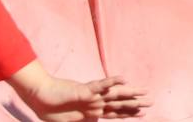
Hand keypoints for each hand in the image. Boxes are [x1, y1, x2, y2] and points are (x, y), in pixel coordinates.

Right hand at [8, 61, 147, 120]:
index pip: (115, 113)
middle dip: (135, 104)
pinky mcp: (84, 90)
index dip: (129, 114)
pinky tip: (123, 79)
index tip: (143, 114)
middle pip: (119, 104)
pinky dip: (111, 82)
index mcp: (93, 111)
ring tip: (144, 91)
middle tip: (152, 101)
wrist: (40, 97)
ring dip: (129, 93)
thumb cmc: (52, 110)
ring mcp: (92, 96)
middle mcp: (96, 102)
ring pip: (114, 94)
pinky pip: (100, 85)